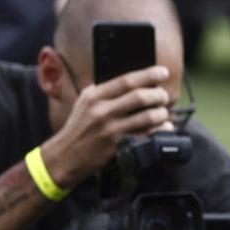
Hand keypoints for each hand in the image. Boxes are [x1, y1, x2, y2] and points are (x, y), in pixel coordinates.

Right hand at [39, 64, 173, 187]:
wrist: (65, 157)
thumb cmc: (78, 128)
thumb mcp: (84, 103)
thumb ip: (103, 90)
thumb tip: (132, 79)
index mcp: (94, 96)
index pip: (126, 80)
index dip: (149, 74)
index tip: (162, 72)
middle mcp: (102, 111)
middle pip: (140, 97)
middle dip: (158, 94)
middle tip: (163, 95)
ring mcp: (110, 130)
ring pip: (147, 117)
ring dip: (161, 113)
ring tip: (163, 112)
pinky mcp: (118, 147)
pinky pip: (146, 136)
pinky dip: (159, 130)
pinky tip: (163, 127)